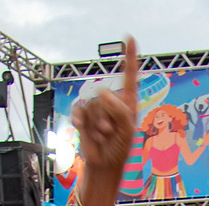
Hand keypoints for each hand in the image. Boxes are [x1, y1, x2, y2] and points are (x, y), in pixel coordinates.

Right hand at [72, 39, 140, 175]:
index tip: (129, 38)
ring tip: (102, 136)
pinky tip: (80, 127)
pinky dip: (80, 120)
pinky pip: (78, 110)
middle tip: (111, 134)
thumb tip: (103, 92)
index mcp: (128, 103)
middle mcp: (111, 103)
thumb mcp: (127, 129)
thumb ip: (119, 109)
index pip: (129, 76)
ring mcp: (96, 109)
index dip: (129, 57)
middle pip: (105, 96)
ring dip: (96, 124)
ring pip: (92, 105)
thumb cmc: (119, 149)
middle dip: (107, 117)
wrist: (103, 165)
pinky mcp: (83, 116)